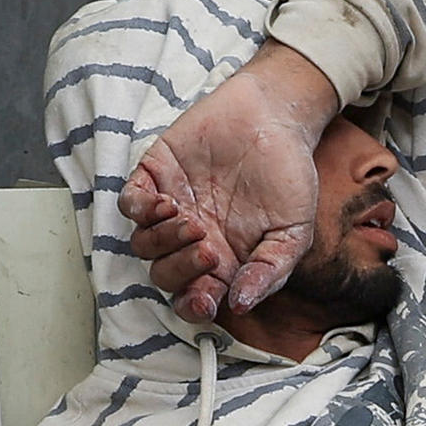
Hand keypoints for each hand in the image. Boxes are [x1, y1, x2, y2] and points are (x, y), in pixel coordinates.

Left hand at [124, 45, 334, 321]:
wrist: (275, 117)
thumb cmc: (288, 176)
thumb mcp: (294, 230)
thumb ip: (271, 270)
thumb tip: (240, 304)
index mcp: (223, 260)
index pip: (195, 298)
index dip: (193, 307)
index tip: (205, 302)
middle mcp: (192, 240)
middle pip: (165, 275)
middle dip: (181, 270)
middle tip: (208, 247)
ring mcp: (171, 208)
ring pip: (143, 245)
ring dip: (162, 241)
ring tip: (193, 221)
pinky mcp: (155, 175)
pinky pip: (130, 204)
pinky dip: (140, 210)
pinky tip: (167, 202)